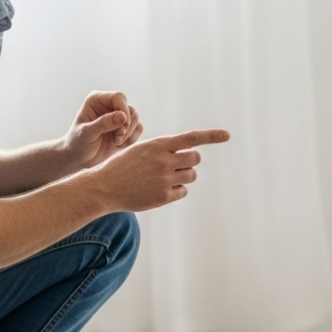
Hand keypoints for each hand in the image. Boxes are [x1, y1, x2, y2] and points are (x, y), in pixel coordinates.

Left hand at [60, 92, 144, 172]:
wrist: (79, 158)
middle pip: (130, 109)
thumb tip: (123, 116)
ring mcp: (118, 117)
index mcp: (97, 100)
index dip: (123, 110)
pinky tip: (118, 144)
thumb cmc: (77, 143)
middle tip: (116, 138)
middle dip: (127, 126)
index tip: (122, 126)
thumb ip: (103, 123)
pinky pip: (138, 129)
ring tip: (115, 142)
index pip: (118, 97)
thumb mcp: (87, 133)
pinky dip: (131, 139)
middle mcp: (109, 105)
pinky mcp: (125, 128)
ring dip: (128, 133)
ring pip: (136, 119)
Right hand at [88, 129, 230, 211]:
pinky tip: (160, 190)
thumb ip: (164, 149)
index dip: (211, 136)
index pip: (191, 138)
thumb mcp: (141, 149)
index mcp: (158, 144)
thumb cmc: (122, 166)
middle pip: (195, 158)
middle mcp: (163, 160)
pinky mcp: (163, 196)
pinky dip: (177, 190)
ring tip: (164, 178)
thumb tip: (190, 153)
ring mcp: (164, 179)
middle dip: (191, 161)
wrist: (104, 187)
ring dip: (184, 176)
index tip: (227, 135)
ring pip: (191, 175)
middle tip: (179, 165)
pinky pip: (183, 191)